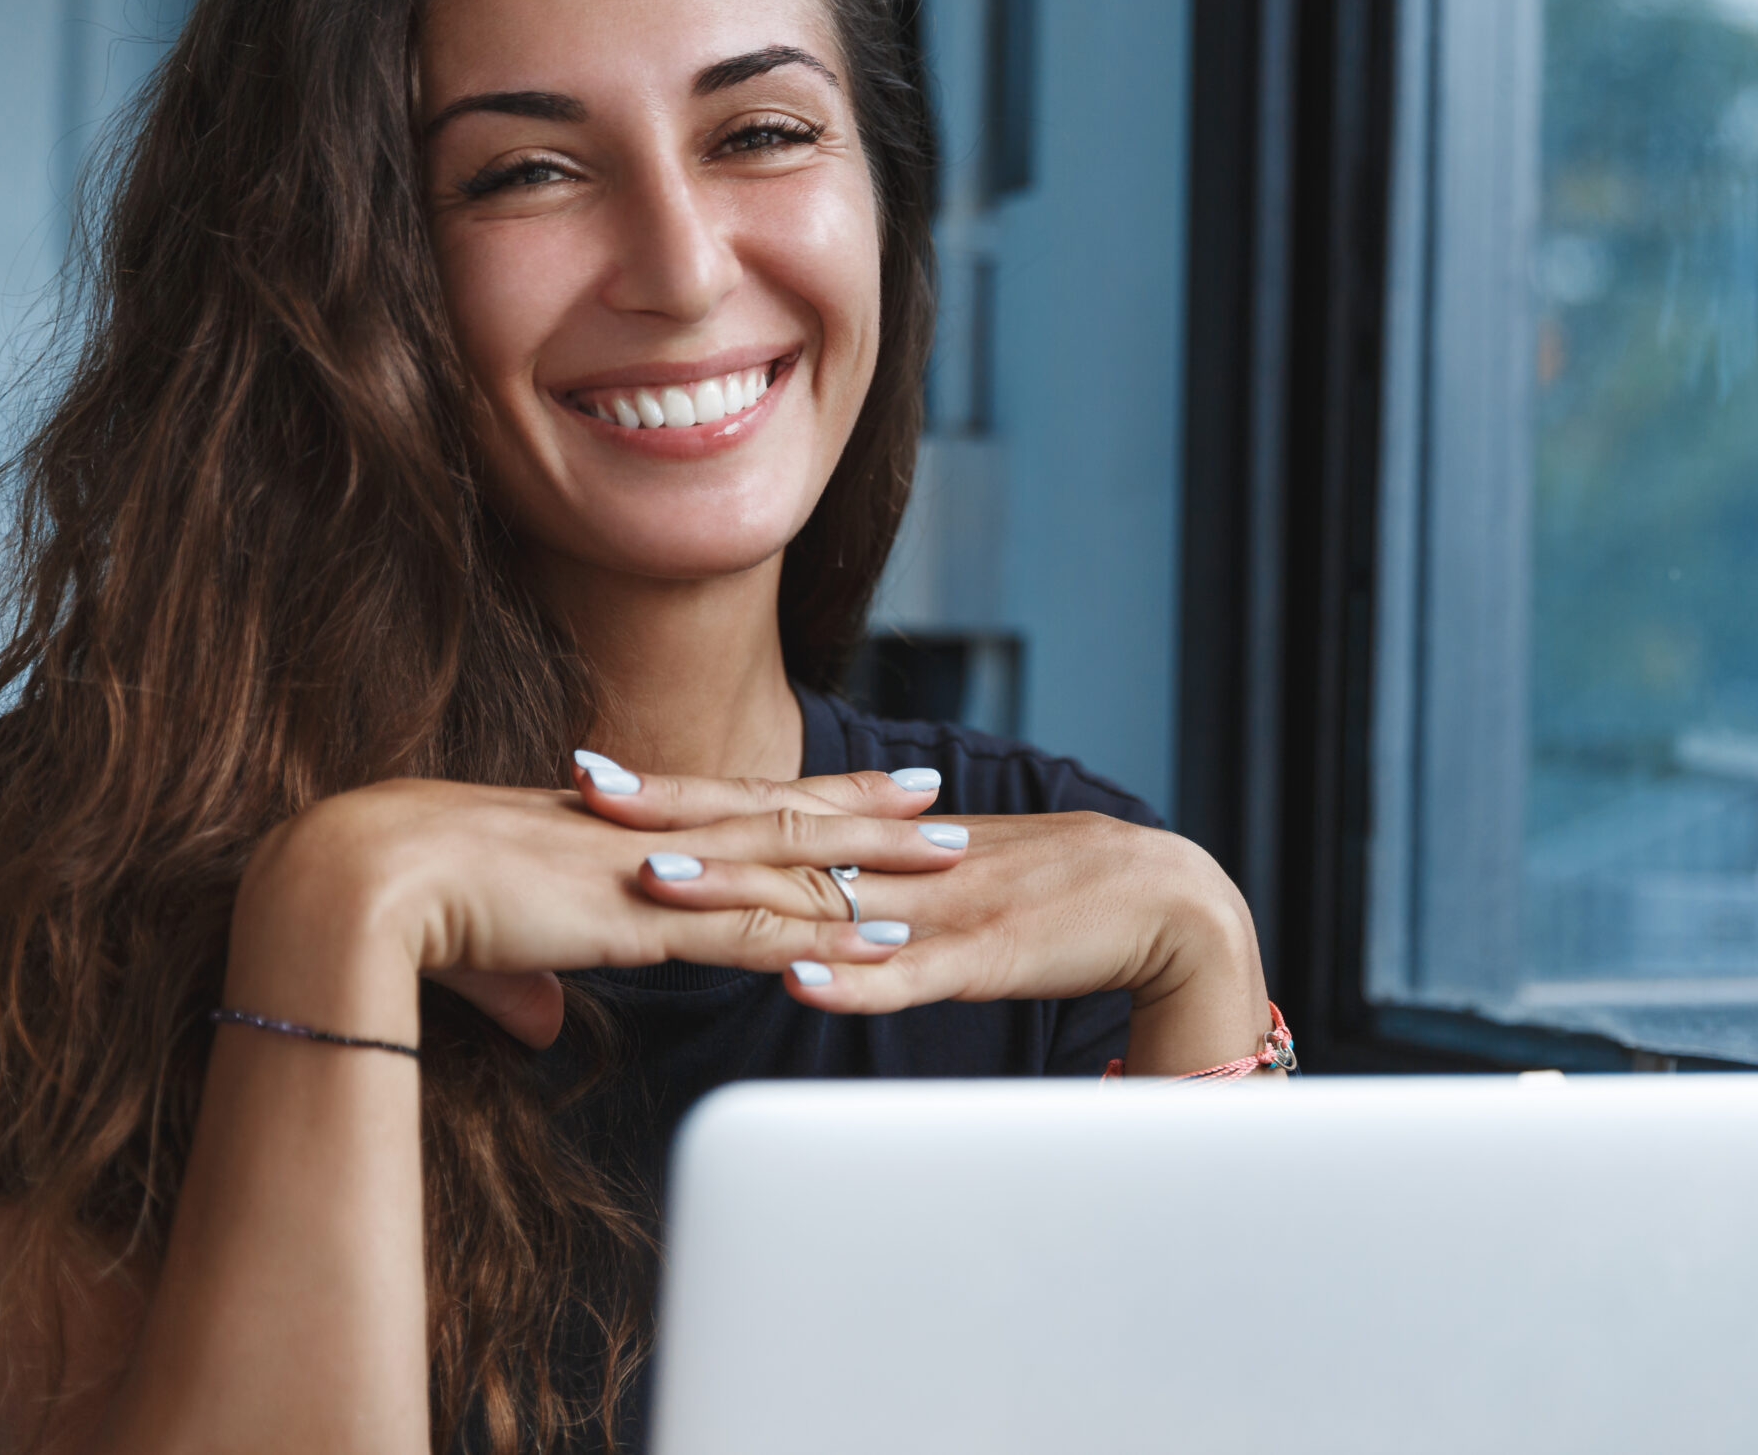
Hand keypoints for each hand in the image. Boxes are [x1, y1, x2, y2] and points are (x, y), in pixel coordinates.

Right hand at [231, 762, 965, 1047]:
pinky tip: (886, 941)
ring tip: (952, 858)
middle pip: (783, 814)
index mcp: (617, 833)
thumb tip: (538, 1022)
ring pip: (794, 861)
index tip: (856, 784)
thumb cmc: (401, 907)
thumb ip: (526, 982)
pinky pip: (761, 928)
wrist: (360, 881)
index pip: (729, 804)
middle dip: (867, 809)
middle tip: (940, 797)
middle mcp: (651, 838)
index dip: (797, 796)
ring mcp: (658, 872)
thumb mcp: (483, 952)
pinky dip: (828, 935)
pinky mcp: (650, 920)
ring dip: (877, 864)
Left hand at [578, 792, 1275, 1074]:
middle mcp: (900, 860)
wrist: (1168, 902)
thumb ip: (882, 886)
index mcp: (889, 843)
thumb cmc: (1056, 899)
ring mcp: (939, 907)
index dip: (681, 794)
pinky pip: (910, 974)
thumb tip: (804, 898)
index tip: (593, 779)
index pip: (766, 809)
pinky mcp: (986, 959)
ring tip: (657, 883)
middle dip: (679, 817)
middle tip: (589, 797)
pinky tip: (798, 978)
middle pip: (773, 834)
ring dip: (741, 891)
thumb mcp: (951, 883)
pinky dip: (853, 978)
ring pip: (824, 898)